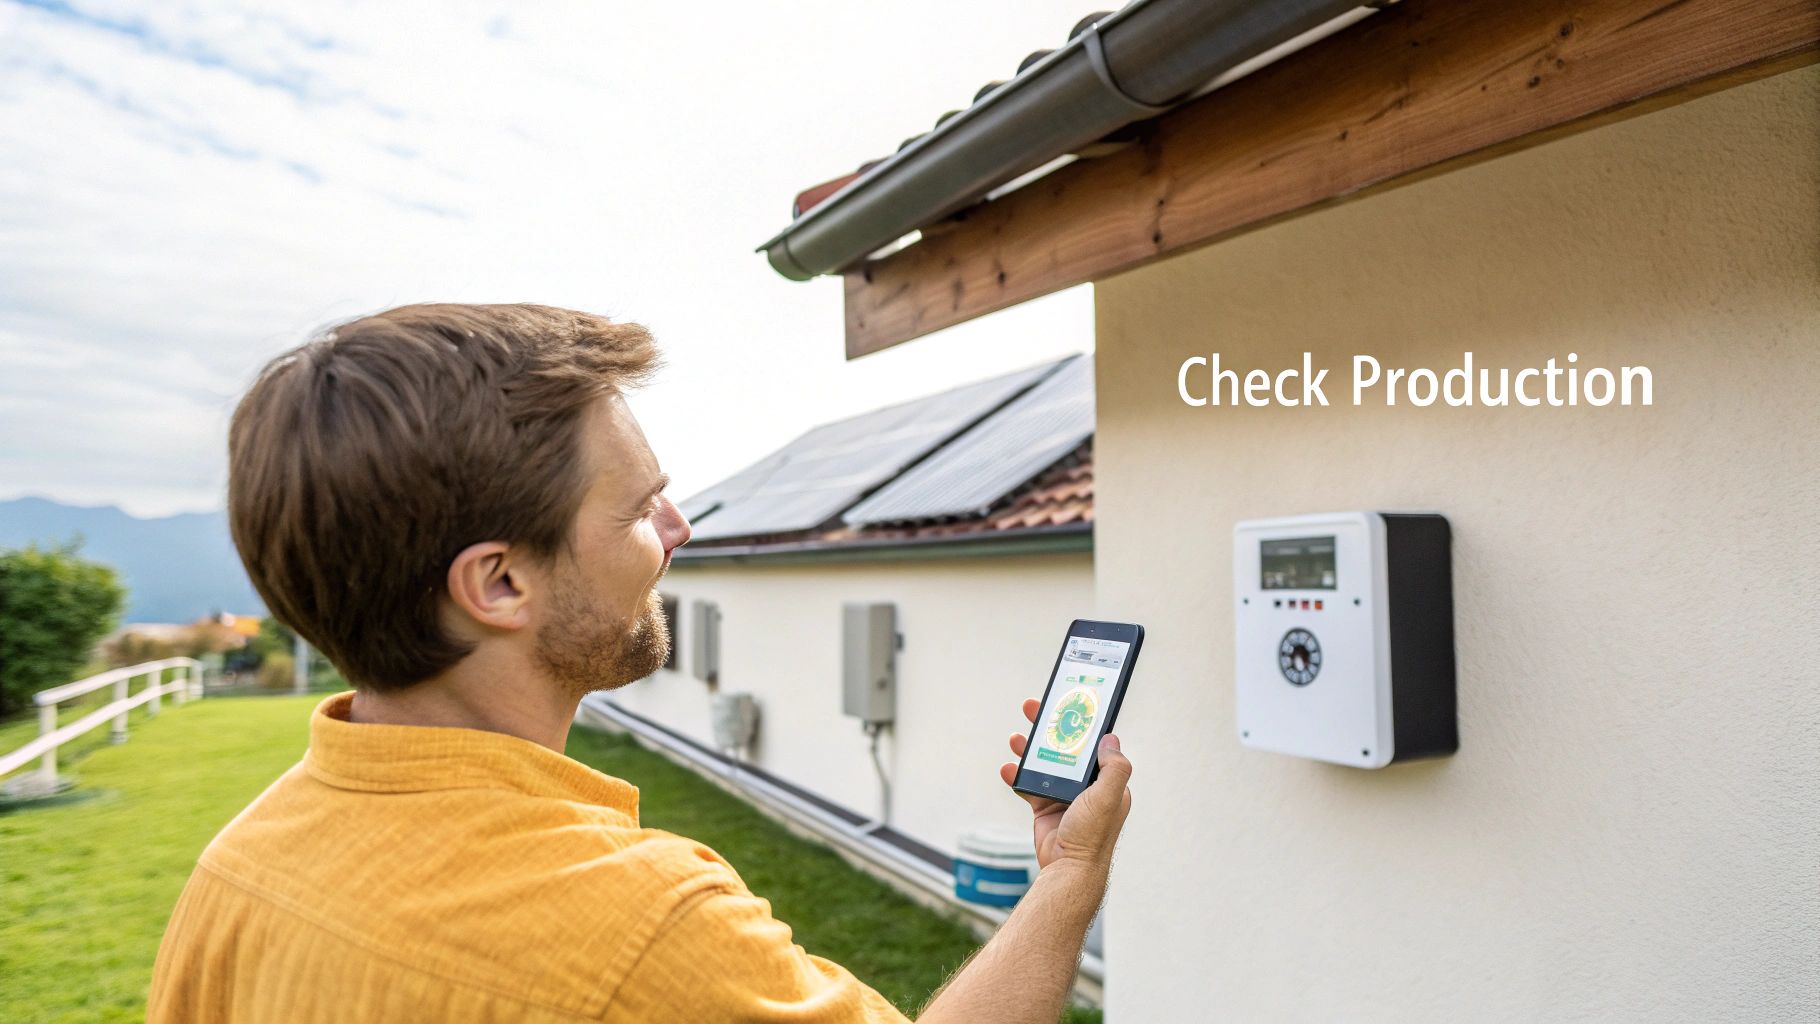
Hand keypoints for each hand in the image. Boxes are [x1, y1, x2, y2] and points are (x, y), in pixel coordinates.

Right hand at [998, 698, 1132, 872]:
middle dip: (1048, 728)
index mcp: (1106, 781)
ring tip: (1016, 737)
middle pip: (1064, 748)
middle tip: (1033, 708)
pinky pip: (1028, 785)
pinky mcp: (1044, 808)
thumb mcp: (1108, 797)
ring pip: (1044, 763)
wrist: (1068, 869)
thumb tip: (1110, 738)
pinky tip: (1008, 768)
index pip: (1093, 744)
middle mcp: (1086, 787)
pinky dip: (1017, 776)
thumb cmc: (1092, 836)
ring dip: (1029, 749)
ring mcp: (1064, 797)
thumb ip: (1114, 768)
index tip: (1066, 705)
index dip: (1079, 724)